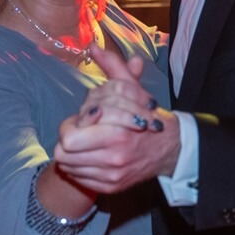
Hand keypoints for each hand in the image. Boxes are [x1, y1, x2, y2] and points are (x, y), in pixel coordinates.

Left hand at [53, 44, 179, 193]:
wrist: (170, 148)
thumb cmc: (146, 115)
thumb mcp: (131, 88)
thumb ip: (112, 67)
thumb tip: (93, 47)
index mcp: (118, 133)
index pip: (69, 136)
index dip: (71, 124)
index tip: (84, 118)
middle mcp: (113, 158)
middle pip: (63, 153)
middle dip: (68, 138)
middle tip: (81, 130)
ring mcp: (111, 176)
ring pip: (68, 166)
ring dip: (72, 153)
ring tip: (86, 141)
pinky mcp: (109, 187)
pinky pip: (79, 178)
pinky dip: (80, 166)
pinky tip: (92, 154)